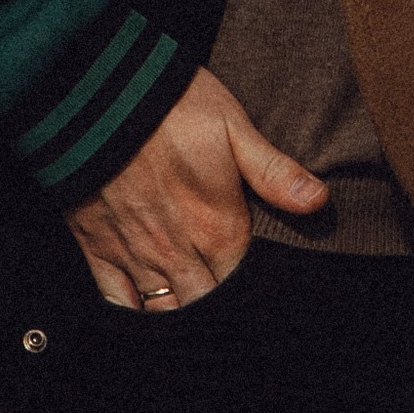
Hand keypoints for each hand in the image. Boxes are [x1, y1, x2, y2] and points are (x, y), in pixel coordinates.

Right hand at [65, 69, 324, 309]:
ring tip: (191, 320)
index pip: (243, 287)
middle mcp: (178, 252)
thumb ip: (273, 170)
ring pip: (163, 311)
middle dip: (217, 315)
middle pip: (205, 307)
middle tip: (228, 322)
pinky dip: (131, 314)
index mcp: (217, 228)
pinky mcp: (97, 247)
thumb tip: (319, 201)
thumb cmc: (169, 103)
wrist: (94, 90)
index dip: (253, 297)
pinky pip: (117, 302)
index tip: (261, 302)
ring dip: (179, 317)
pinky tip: (142, 315)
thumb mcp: (231, 125)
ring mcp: (134, 253)